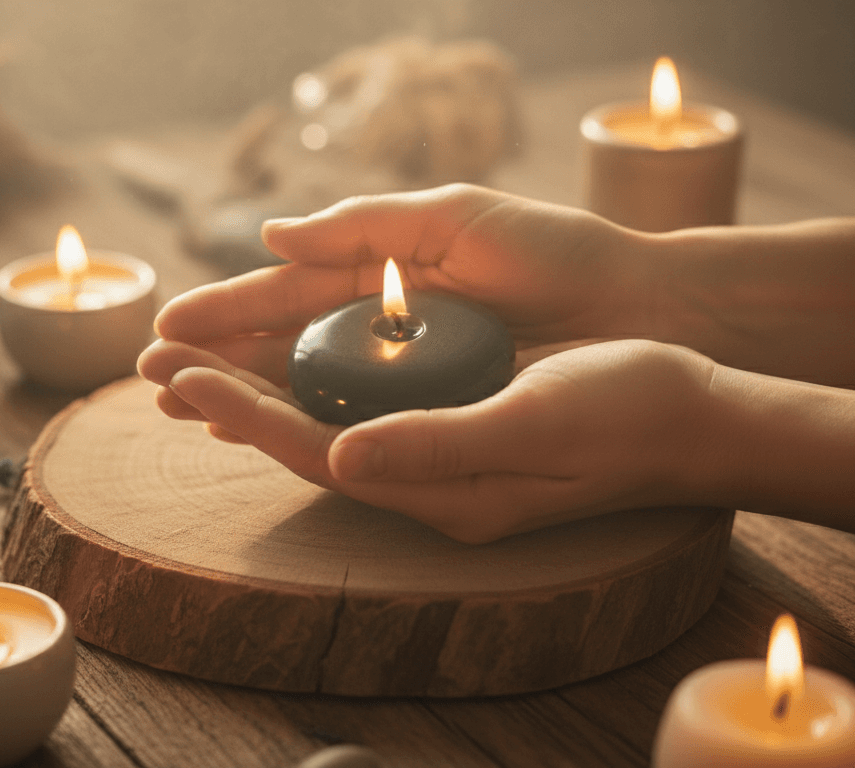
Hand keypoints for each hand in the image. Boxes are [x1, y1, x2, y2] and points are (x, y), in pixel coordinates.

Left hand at [139, 338, 722, 542]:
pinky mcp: (464, 423)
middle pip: (308, 441)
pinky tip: (292, 361)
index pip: (317, 452)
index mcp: (443, 489)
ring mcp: (447, 455)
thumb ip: (438, 446)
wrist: (697, 417)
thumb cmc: (627, 415)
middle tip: (157, 359)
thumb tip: (340, 457)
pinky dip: (318, 381)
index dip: (244, 413)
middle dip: (231, 400)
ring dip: (264, 390)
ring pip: (332, 424)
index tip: (179, 372)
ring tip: (198, 362)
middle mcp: (432, 481)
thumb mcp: (535, 424)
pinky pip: (370, 406)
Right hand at [153, 183, 650, 388]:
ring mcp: (406, 374)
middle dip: (214, 359)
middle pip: (281, 347)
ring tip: (181, 411)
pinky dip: (300, 428)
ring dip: (240, 398)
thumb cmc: (556, 252)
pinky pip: (353, 423)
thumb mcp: (456, 218)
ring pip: (305, 389)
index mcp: (383, 271)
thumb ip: (366, 225)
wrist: (637, 305)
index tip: (167, 326)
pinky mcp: (434, 413)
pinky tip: (252, 436)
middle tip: (149, 377)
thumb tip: (271, 235)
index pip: (287, 295)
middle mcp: (383, 327)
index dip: (225, 311)